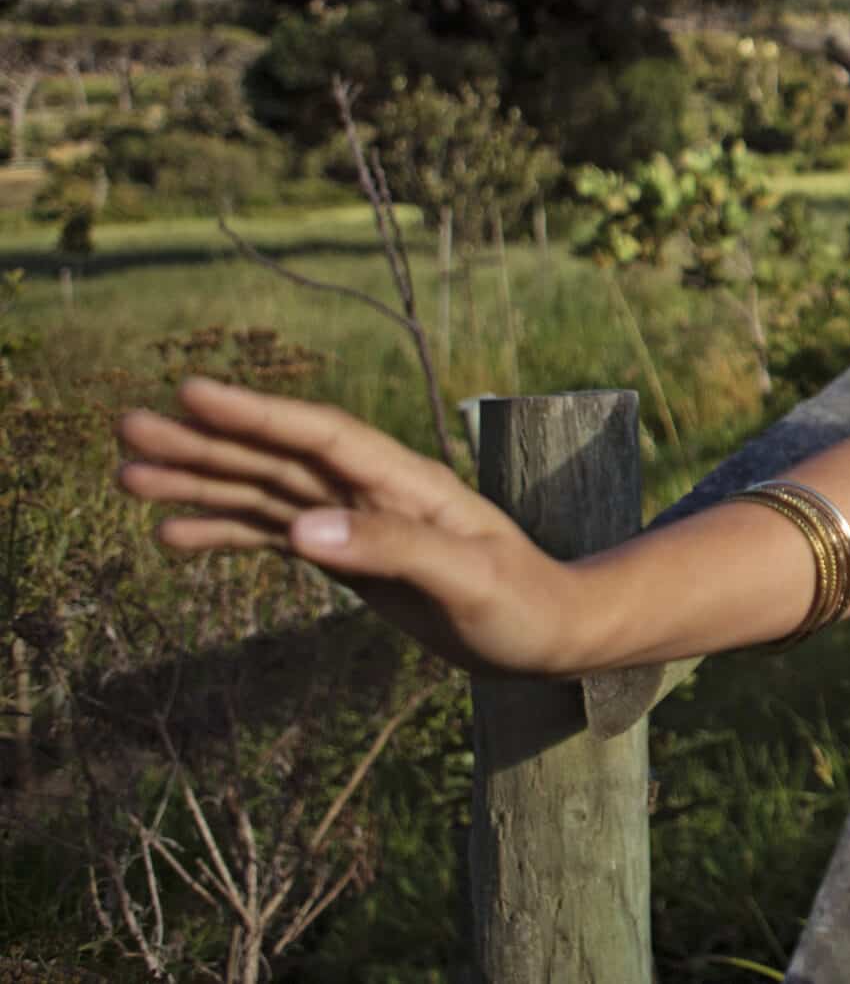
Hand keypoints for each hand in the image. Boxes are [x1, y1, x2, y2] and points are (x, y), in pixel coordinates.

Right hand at [112, 377, 587, 678]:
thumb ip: (389, 549)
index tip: (191, 392)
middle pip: (278, 456)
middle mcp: (375, 491)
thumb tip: (301, 531)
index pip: (321, 436)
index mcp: (407, 483)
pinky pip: (275, 534)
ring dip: (200, 481)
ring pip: (267, 491)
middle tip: (125, 427)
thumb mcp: (465, 580)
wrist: (551, 632)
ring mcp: (360, 521)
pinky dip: (225, 530)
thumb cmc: (522, 604)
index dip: (258, 414)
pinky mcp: (352, 555)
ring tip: (126, 475)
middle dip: (205, 442)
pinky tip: (172, 534)